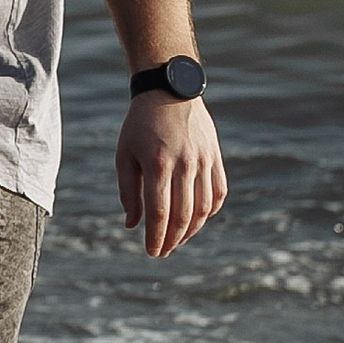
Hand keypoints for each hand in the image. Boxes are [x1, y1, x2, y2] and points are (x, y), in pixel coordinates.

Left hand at [116, 93, 224, 257]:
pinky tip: (196, 219)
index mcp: (158, 164)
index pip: (160, 212)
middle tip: (163, 251)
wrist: (169, 90)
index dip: (156, 237)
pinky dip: (209, 211)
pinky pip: (218, 192)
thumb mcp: (125, 155)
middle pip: (183, 215)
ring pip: (203, 208)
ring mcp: (203, 160)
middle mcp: (184, 164)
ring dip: (191, 230)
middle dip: (172, 240)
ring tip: (178, 239)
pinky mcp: (215, 156)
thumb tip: (132, 225)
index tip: (152, 252)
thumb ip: (127, 191)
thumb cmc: (140, 125)